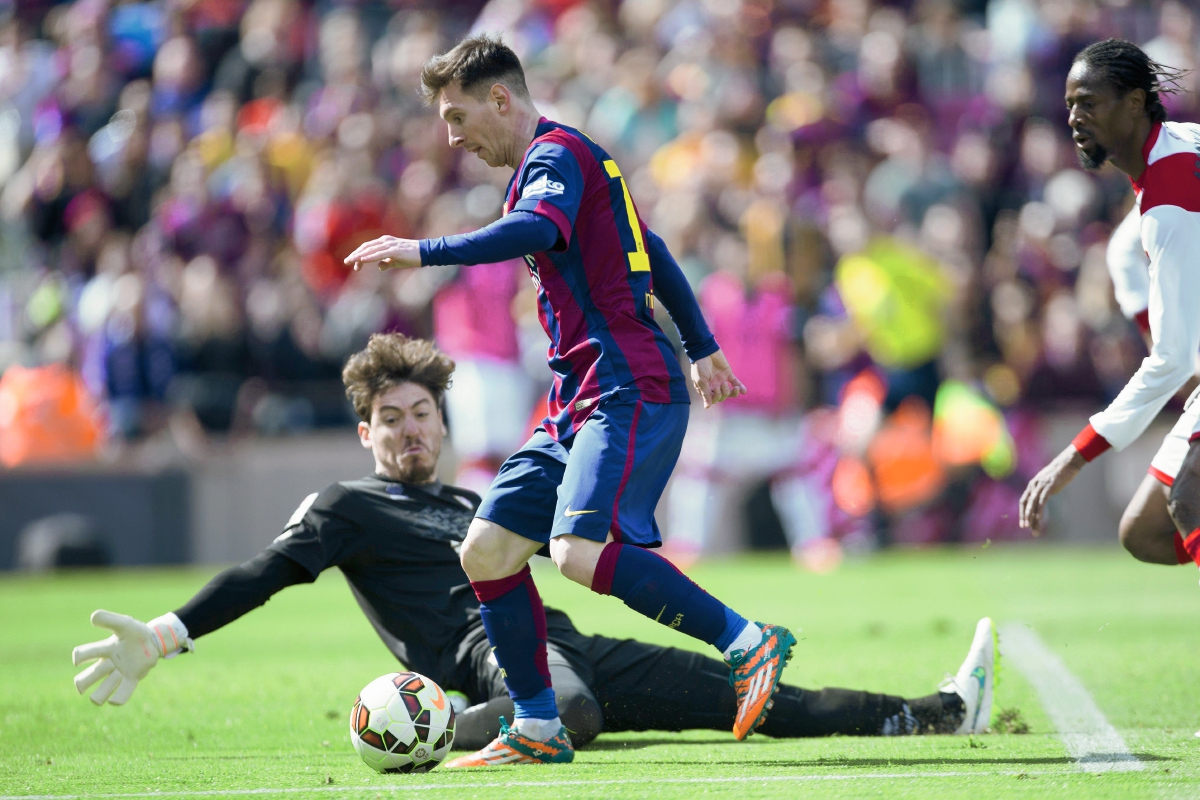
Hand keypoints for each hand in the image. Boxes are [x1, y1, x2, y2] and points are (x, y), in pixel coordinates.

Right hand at [72, 611, 188, 705]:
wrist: (154, 640)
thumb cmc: (135, 632)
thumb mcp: (124, 623)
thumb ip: (109, 619)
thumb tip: (92, 617)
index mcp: (105, 649)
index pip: (86, 654)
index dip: (80, 656)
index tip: (78, 658)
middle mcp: (109, 663)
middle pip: (89, 677)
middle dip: (82, 682)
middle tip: (80, 686)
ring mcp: (120, 672)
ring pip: (103, 689)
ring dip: (98, 695)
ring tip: (95, 699)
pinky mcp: (132, 678)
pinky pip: (124, 692)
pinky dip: (118, 699)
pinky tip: (114, 701)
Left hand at [343, 236, 420, 271]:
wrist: (425, 253)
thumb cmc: (411, 257)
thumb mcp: (396, 262)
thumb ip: (386, 263)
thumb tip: (379, 267)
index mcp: (384, 242)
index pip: (368, 247)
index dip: (359, 255)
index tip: (353, 264)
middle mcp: (385, 241)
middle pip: (366, 247)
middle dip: (355, 254)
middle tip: (346, 261)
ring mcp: (390, 245)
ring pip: (371, 250)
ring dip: (360, 256)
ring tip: (351, 261)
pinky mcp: (395, 250)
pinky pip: (379, 254)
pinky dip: (370, 257)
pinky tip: (363, 260)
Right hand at [690, 349, 746, 408]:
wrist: (705, 351)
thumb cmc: (700, 366)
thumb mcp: (701, 381)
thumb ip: (705, 393)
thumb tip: (707, 407)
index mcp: (706, 388)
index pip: (713, 399)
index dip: (716, 397)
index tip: (716, 390)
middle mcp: (714, 386)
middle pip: (722, 397)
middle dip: (724, 393)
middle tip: (722, 384)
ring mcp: (721, 380)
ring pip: (729, 391)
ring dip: (733, 392)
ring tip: (736, 389)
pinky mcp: (727, 374)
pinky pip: (735, 382)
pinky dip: (740, 386)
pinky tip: (744, 391)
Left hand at [1018, 445, 1085, 532]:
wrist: (1067, 462)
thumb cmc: (1059, 472)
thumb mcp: (1047, 480)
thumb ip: (1042, 488)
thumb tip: (1041, 497)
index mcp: (1032, 484)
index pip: (1023, 500)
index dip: (1022, 512)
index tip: (1023, 522)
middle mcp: (1034, 485)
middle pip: (1025, 503)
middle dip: (1024, 516)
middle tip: (1024, 527)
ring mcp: (1041, 486)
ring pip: (1033, 503)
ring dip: (1031, 516)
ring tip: (1031, 526)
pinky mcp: (1049, 486)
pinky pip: (1042, 500)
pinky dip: (1039, 509)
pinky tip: (1039, 518)